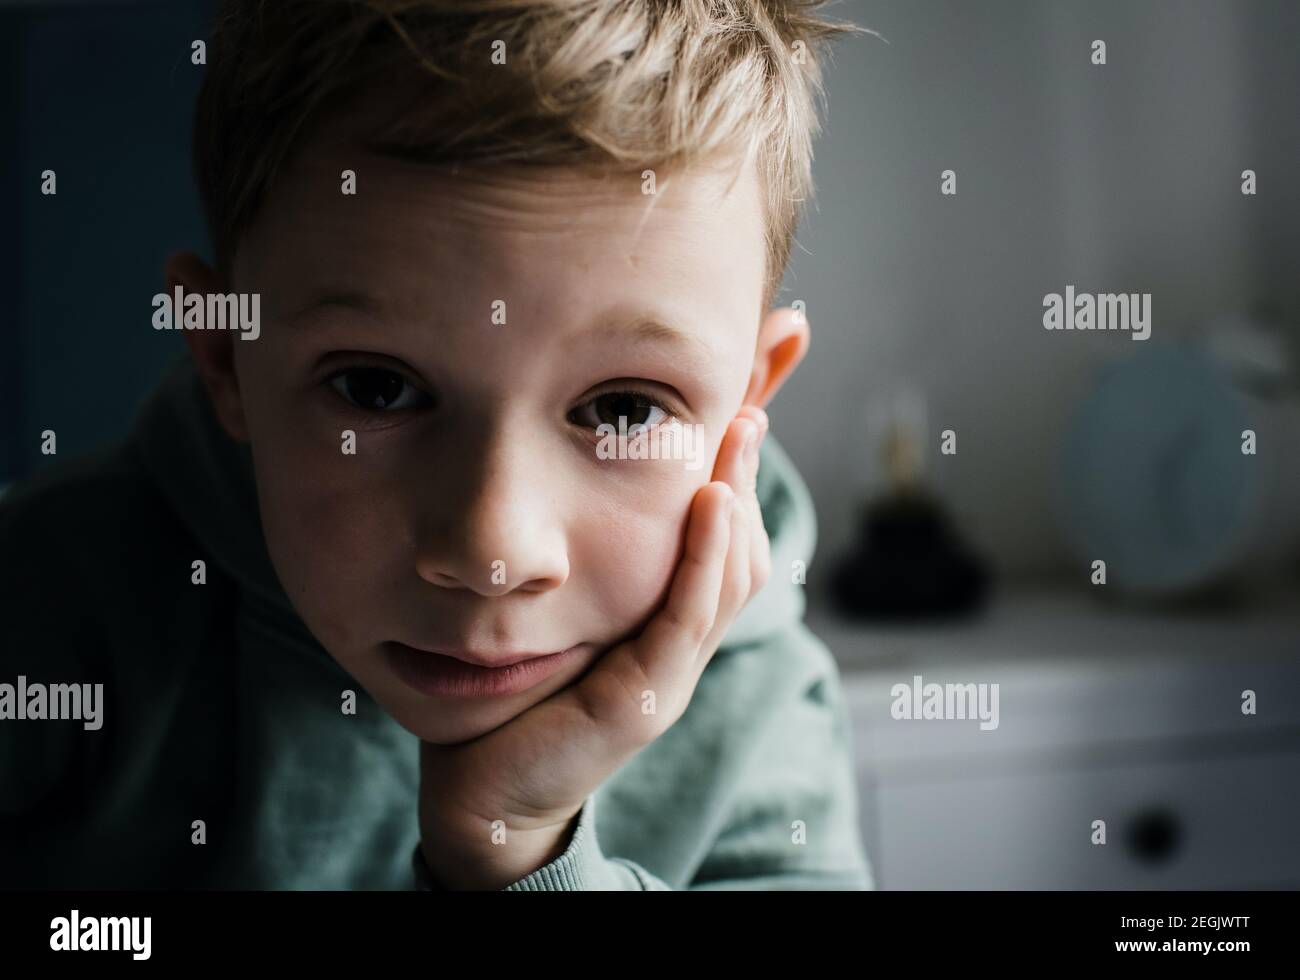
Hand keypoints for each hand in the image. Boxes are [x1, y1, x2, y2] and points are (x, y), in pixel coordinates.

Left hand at [417, 406, 771, 888]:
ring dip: (736, 503)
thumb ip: (584, 565)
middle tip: (747, 413)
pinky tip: (709, 502)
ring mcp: (671, 678)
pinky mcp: (647, 700)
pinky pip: (688, 619)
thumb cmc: (513, 697)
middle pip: (741, 557)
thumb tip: (576, 487)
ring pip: (729, 582)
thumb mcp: (560, 615)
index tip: (733, 416)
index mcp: (666, 631)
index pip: (725, 549)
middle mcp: (680, 652)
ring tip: (737, 437)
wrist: (481, 791)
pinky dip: (705, 558)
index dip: (735, 484)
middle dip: (746, 481)